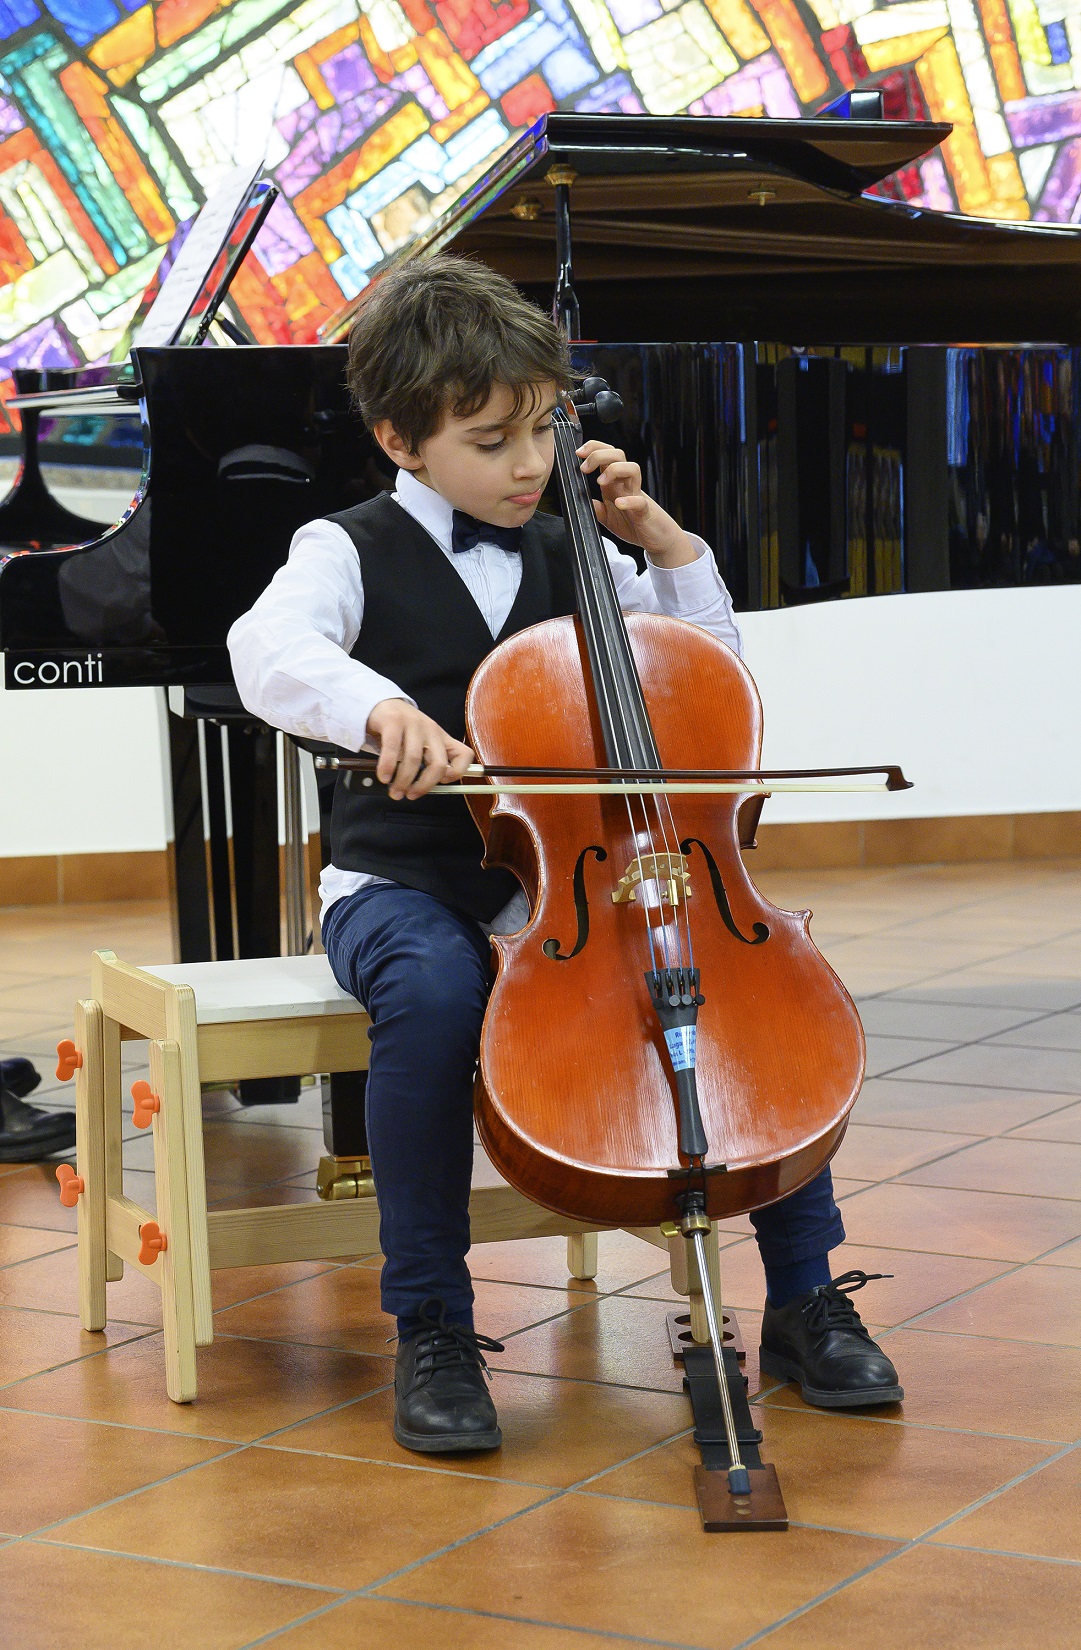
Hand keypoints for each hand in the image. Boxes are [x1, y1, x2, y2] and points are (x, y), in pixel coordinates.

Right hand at [366, 700, 473, 799]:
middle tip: (411, 796)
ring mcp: (413, 724)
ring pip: (414, 759)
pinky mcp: (394, 721)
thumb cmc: (402, 732)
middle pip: (438, 763)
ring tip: (395, 792)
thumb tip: (420, 791)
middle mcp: (432, 730)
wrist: (381, 705)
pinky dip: (387, 767)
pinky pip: (392, 748)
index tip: (442, 783)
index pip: (464, 755)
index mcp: (442, 738)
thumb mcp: (421, 744)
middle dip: (424, 785)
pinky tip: (384, 777)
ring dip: (403, 781)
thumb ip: (425, 763)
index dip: (458, 773)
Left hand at [577, 440, 698, 566]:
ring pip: (632, 469)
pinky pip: (639, 502)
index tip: (579, 454)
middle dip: (599, 454)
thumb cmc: (634, 524)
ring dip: (614, 469)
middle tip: (584, 468)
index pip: (606, 455)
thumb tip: (582, 501)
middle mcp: (625, 485)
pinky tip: (619, 504)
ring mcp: (636, 495)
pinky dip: (629, 501)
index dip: (593, 448)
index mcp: (614, 484)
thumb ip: (596, 508)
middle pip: (618, 455)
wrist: (657, 539)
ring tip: (600, 482)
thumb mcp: (608, 518)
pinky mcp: (644, 511)